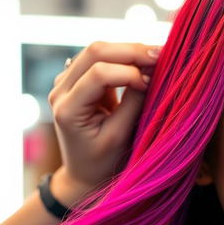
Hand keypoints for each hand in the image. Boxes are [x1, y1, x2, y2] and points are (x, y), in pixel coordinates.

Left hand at [47, 41, 160, 202]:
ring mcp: (66, 82)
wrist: (84, 174)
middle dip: (131, 51)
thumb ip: (133, 104)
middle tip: (163, 55)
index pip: (98, 74)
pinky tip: (144, 63)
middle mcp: (60, 90)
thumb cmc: (103, 163)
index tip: (153, 83)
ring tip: (157, 58)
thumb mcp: (120, 137)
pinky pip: (101, 58)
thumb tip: (150, 73)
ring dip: (129, 50)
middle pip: (95, 52)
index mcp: (68, 109)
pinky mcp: (78, 80)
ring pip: (98, 50)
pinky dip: (124, 57)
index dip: (129, 72)